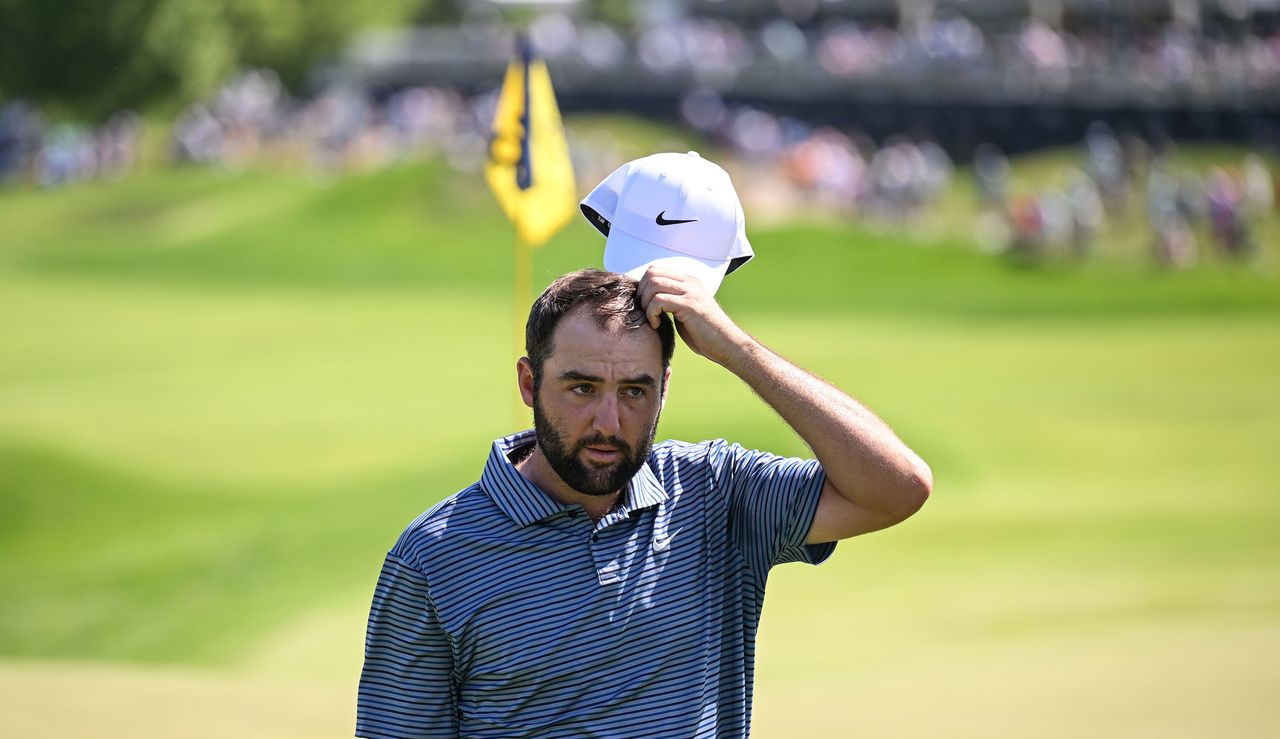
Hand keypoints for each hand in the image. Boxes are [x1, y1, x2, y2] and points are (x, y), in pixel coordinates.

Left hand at [636, 266, 750, 364]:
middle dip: (641, 294)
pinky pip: (659, 300)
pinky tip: (657, 325)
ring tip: (652, 319)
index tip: (644, 306)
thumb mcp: (686, 311)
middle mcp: (690, 282)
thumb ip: (672, 301)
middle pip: (652, 273)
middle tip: (645, 312)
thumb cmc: (705, 334)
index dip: (643, 286)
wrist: (727, 344)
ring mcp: (690, 292)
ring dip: (646, 304)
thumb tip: (647, 300)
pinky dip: (651, 314)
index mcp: (689, 281)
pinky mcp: (689, 305)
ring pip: (654, 284)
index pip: (656, 270)